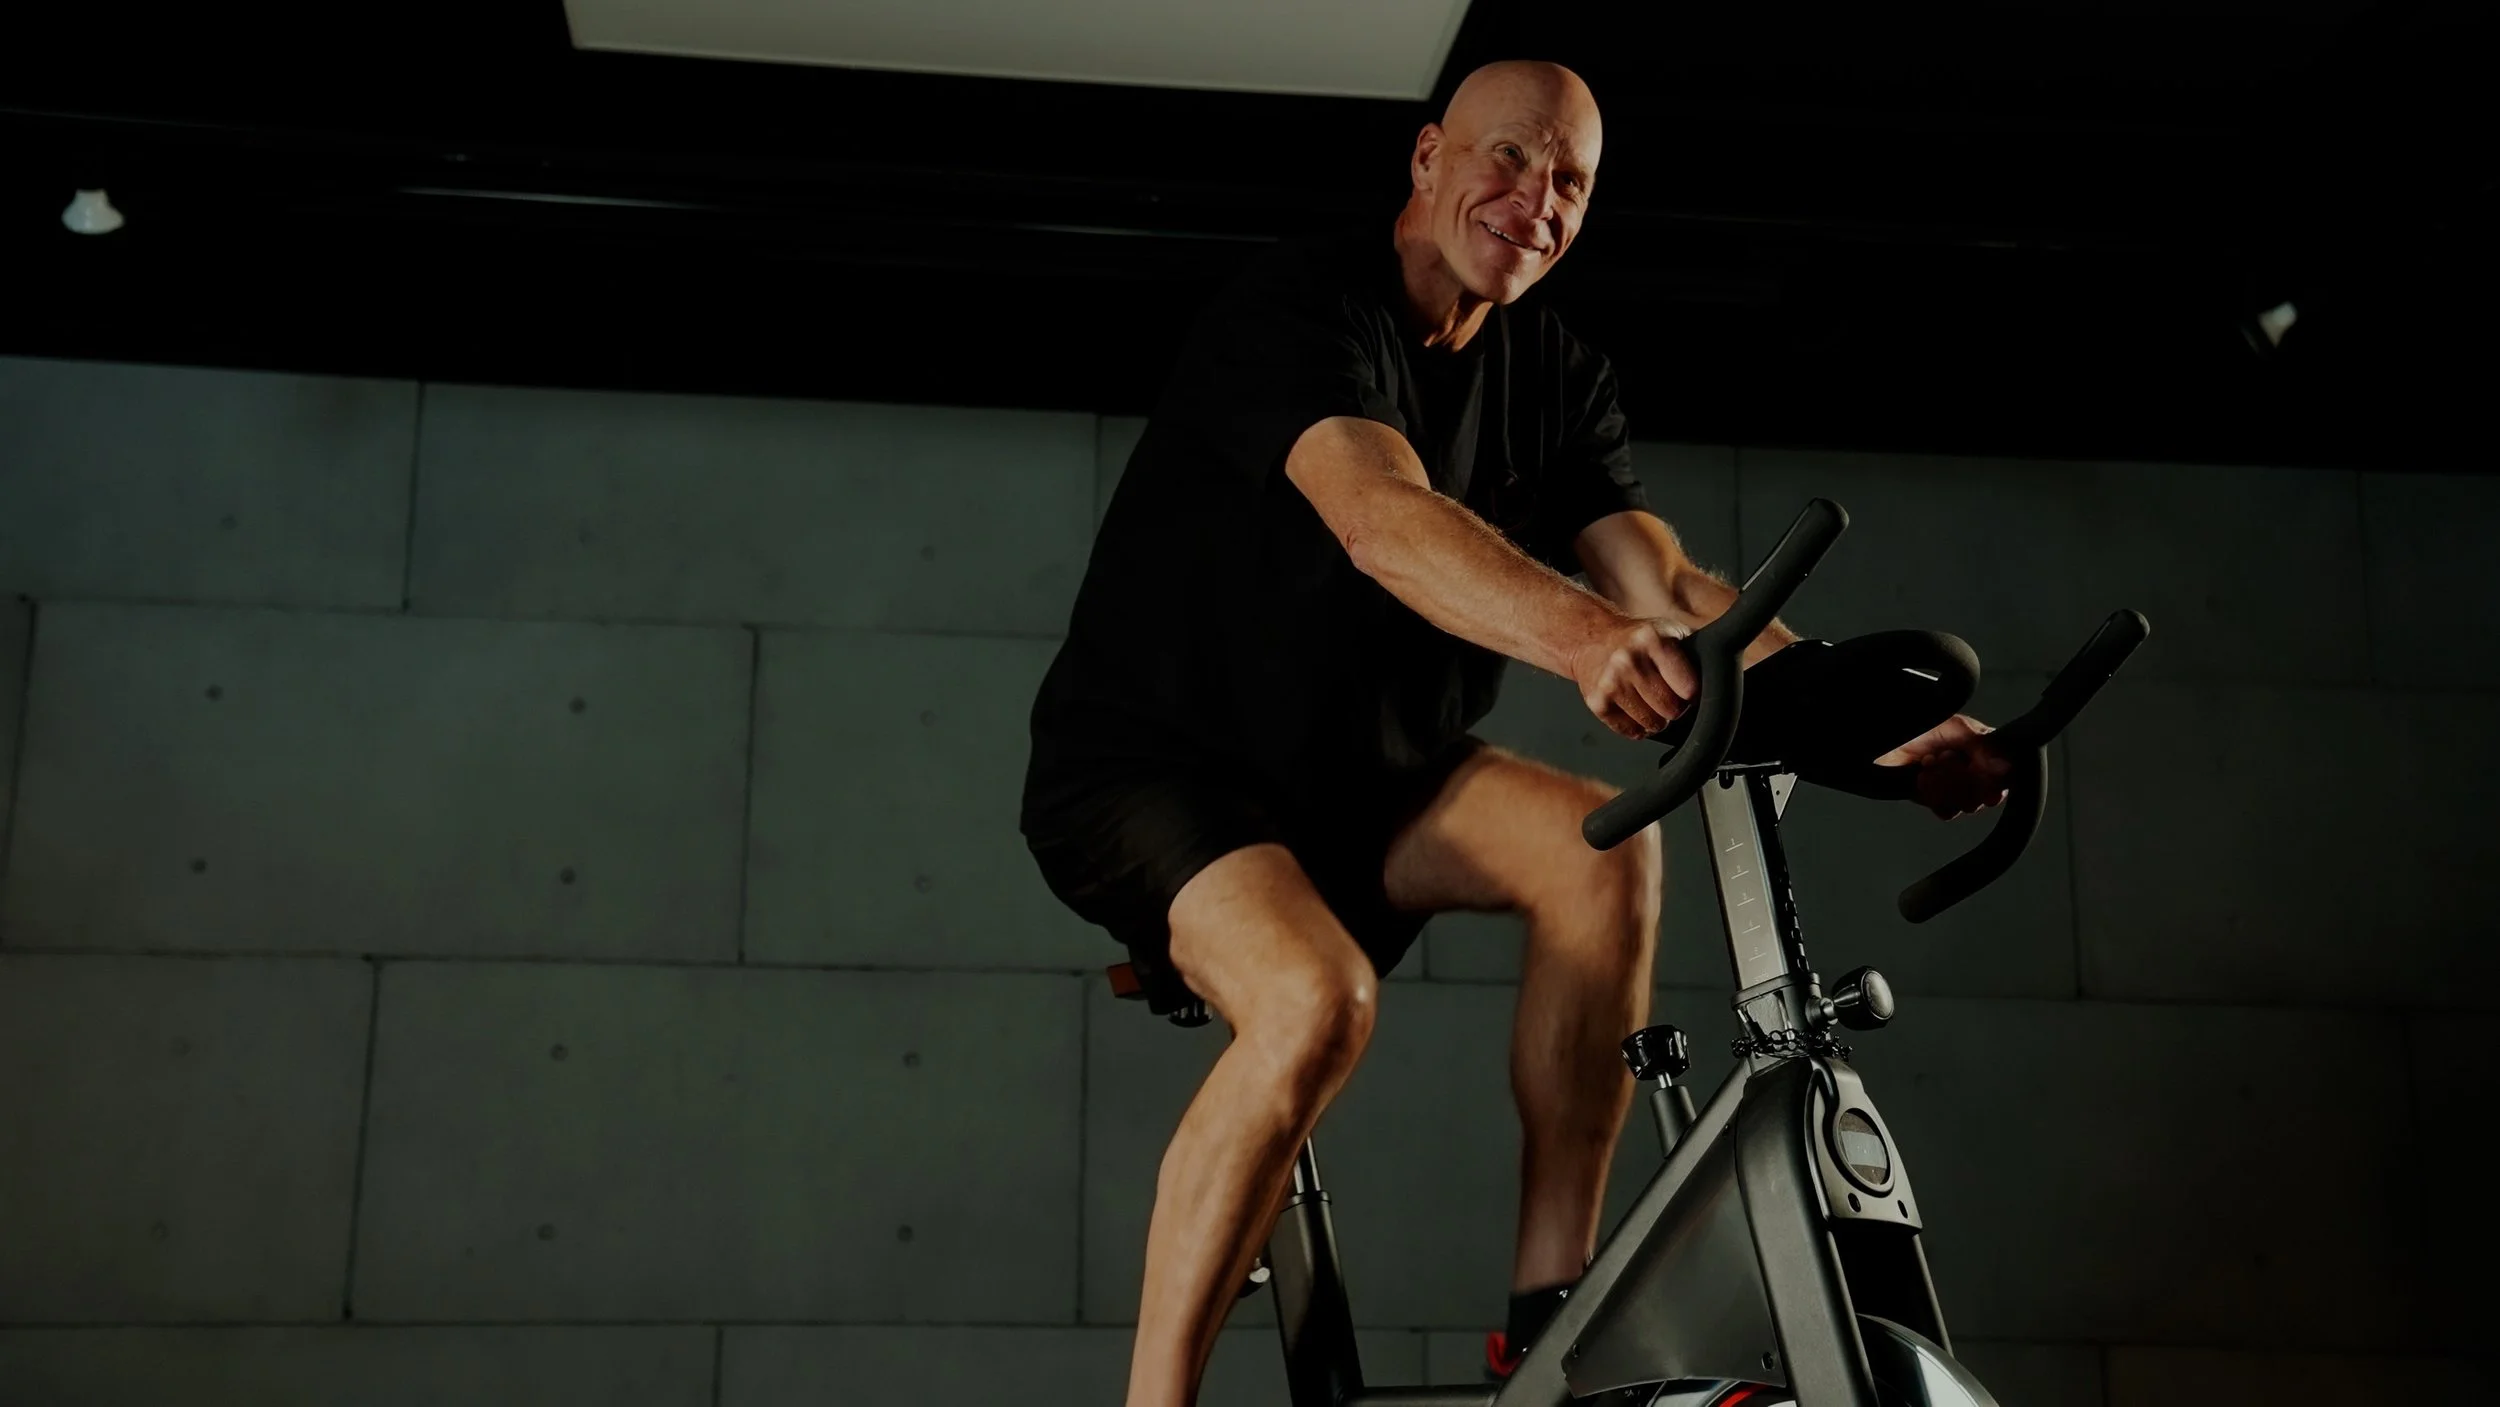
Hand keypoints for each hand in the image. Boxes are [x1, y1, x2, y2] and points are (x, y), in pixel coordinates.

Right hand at [1566, 618, 1697, 738]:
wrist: (1591, 640)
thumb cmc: (1635, 640)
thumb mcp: (1668, 632)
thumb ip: (1692, 652)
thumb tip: (1720, 678)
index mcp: (1652, 640)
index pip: (1689, 689)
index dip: (1692, 693)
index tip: (1687, 690)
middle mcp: (1629, 660)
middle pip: (1671, 710)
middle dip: (1673, 707)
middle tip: (1665, 694)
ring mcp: (1610, 683)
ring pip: (1652, 725)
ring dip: (1655, 719)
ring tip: (1649, 700)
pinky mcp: (1597, 702)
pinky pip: (1630, 732)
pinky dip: (1636, 726)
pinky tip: (1633, 708)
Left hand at [1875, 714, 2013, 819]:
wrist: (1884, 741)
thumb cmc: (1921, 726)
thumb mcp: (1956, 729)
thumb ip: (1984, 747)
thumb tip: (2008, 767)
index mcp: (1985, 750)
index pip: (2006, 775)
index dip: (1996, 780)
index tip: (1979, 774)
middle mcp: (1975, 771)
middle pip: (1988, 794)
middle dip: (1962, 777)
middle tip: (1943, 756)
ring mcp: (1956, 788)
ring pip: (1969, 804)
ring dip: (1945, 784)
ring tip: (1927, 763)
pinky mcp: (1937, 800)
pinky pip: (1949, 811)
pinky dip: (1934, 796)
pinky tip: (1920, 779)